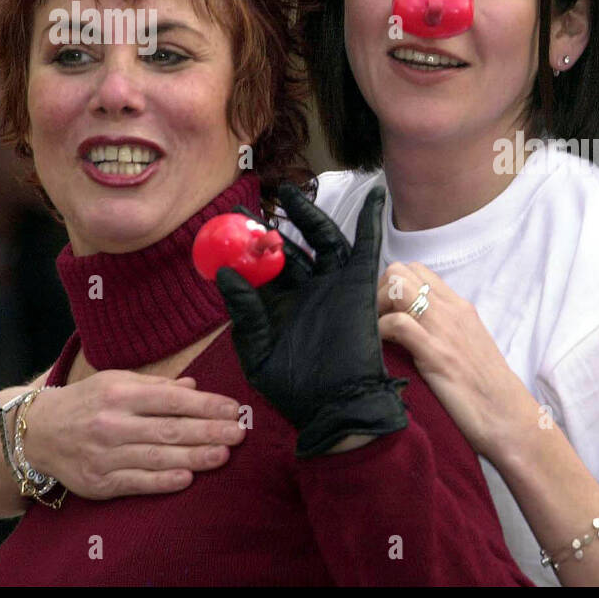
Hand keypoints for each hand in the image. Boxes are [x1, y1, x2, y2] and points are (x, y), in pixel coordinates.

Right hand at [24, 373, 244, 498]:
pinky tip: (187, 479)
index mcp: (119, 394)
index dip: (205, 405)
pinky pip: (136, 483)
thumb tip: (194, 386)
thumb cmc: (87, 402)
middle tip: (239, 433)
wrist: (36, 432)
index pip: (171, 400)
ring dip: (194, 457)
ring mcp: (103, 455)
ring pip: (156, 457)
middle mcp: (111, 424)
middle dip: (208, 431)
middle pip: (168, 430)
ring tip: (223, 455)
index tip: (233, 409)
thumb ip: (156, 386)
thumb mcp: (117, 382)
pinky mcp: (97, 482)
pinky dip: (163, 482)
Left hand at [215, 183, 408, 456]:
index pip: (260, 269)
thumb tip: (225, 274)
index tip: (226, 227)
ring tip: (291, 192)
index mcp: (279, 306)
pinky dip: (370, 219)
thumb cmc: (295, 387)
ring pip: (321, 239)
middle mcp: (306, 290)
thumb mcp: (258, 352)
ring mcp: (333, 284)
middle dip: (268, 227)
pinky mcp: (358, 284)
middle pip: (288, 248)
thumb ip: (244, 313)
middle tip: (249, 208)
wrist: (336, 404)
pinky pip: (365, 245)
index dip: (243, 247)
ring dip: (308, 214)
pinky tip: (373, 194)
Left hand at [376, 262, 539, 461]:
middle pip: (400, 271)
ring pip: (396, 287)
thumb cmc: (486, 389)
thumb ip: (445, 330)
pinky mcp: (437, 355)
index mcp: (460, 307)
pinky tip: (378, 351)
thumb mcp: (468, 346)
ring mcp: (445, 330)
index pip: (417, 271)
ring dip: (375, 307)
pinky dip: (379, 332)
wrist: (508, 417)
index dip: (392, 286)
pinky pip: (397, 324)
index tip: (384, 312)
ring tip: (375, 335)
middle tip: (375, 324)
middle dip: (377, 292)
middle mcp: (452, 311)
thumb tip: (414, 329)